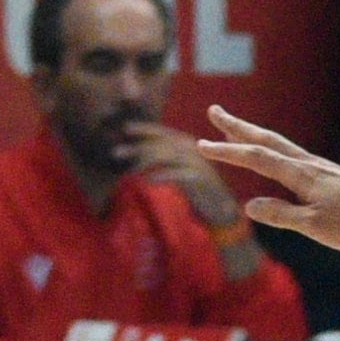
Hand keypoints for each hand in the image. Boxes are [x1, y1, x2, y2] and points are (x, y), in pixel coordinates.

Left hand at [120, 120, 248, 230]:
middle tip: (116, 153)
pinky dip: (160, 176)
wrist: (222, 211)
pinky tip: (147, 181)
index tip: (125, 129)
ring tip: (130, 170)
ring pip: (166, 156)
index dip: (145, 129)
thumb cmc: (199, 192)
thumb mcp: (183, 172)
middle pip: (161, 143)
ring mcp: (198, 164)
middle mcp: (195, 151)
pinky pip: (176, 174)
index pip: (164, 132)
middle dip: (137, 147)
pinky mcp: (200, 179)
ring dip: (144, 161)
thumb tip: (142, 155)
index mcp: (190, 145)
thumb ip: (168, 161)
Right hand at [199, 106, 339, 254]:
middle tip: (214, 111)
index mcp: (303, 175)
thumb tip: (248, 205)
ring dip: (256, 136)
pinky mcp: (334, 178)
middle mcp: (311, 165)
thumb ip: (281, 214)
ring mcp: (323, 169)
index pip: (258, 157)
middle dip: (238, 127)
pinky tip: (279, 160)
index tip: (202, 143)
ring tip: (237, 130)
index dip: (228, 150)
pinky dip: (276, 151)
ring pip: (282, 147)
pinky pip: (295, 158)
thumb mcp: (315, 226)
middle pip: (268, 140)